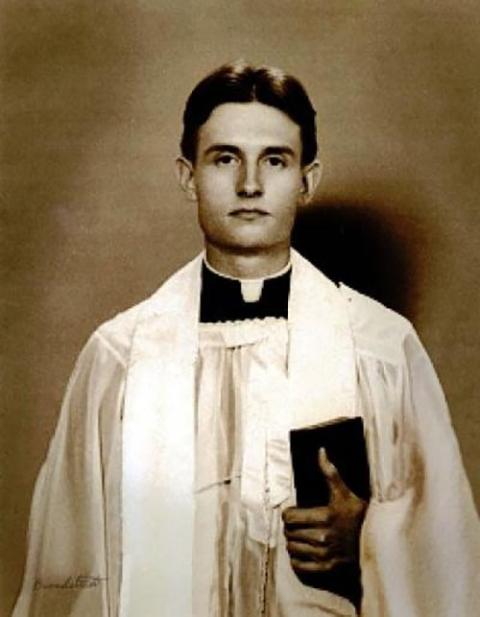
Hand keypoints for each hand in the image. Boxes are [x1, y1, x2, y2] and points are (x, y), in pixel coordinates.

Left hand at [283, 448, 367, 578]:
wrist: (376, 541)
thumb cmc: (358, 515)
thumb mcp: (345, 492)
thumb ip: (330, 472)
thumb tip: (320, 451)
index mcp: (325, 517)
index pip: (289, 517)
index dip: (289, 513)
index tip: (294, 512)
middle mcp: (323, 537)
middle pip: (289, 532)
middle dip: (291, 527)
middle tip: (298, 524)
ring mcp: (325, 555)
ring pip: (292, 548)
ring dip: (293, 542)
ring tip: (301, 536)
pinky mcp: (327, 568)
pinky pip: (299, 566)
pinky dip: (297, 559)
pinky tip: (304, 551)